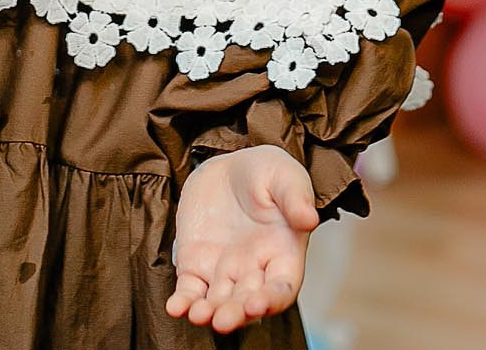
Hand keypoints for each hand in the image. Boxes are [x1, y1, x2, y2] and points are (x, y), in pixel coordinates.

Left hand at [168, 147, 318, 334]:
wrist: (229, 165)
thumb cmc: (266, 172)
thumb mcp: (285, 175)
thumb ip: (296, 197)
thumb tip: (309, 218)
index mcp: (283, 255)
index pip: (281, 288)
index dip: (271, 300)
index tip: (257, 304)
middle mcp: (254, 270)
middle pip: (246, 302)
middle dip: (235, 313)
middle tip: (222, 320)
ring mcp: (224, 271)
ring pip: (217, 301)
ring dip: (208, 313)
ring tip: (198, 315)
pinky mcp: (196, 264)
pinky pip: (190, 289)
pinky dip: (183, 301)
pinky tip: (176, 307)